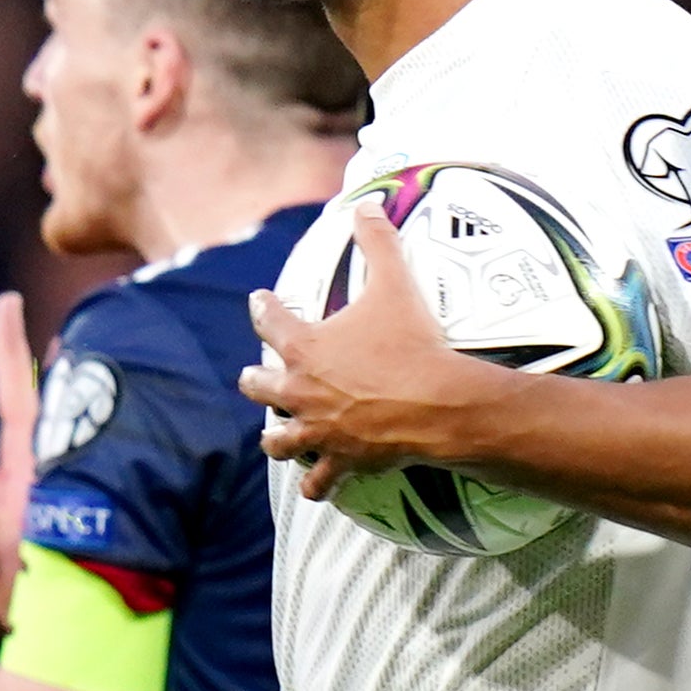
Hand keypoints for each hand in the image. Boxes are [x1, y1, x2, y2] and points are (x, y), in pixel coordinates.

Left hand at [240, 200, 513, 490]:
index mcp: (304, 347)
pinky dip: (315, 484)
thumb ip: (378, 241)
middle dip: (256, 379)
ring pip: (279, 440)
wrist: (436, 402)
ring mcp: (317, 429)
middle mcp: (299, 391)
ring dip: (277, 438)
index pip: (270, 321)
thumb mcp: (394, 284)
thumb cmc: (411, 343)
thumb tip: (368, 203)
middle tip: (254, 376)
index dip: (264, 308)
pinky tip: (314, 487)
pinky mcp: (339, 459)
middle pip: (259, 386)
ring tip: (276, 438)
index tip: (259, 300)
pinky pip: (318, 481)